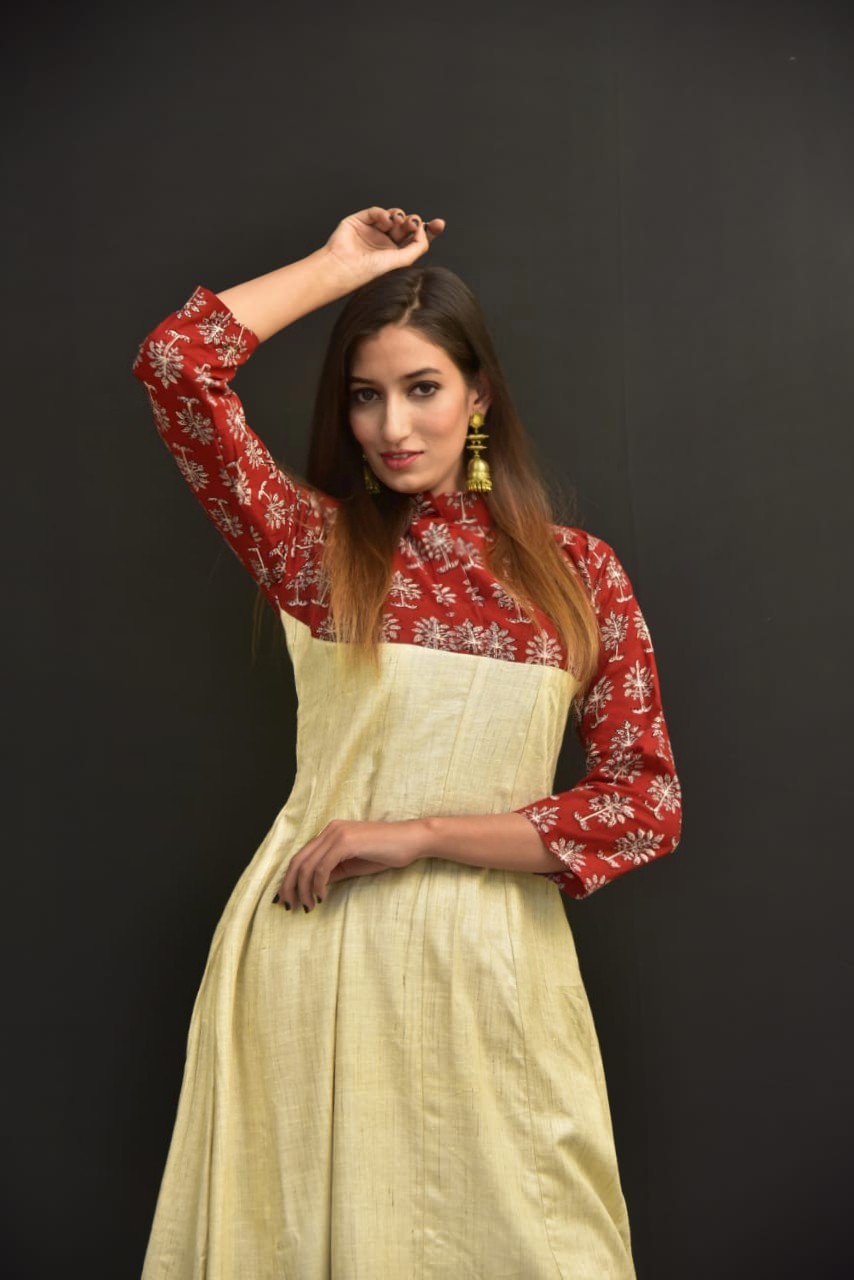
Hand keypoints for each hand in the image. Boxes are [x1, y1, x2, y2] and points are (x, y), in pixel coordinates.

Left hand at [274, 818, 424, 911]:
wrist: (410, 840)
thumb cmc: (386, 853)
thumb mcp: (352, 865)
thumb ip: (332, 872)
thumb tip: (312, 887)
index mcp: (330, 832)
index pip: (301, 856)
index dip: (290, 878)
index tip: (287, 898)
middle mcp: (330, 830)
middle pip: (298, 860)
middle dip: (290, 886)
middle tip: (288, 906)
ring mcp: (337, 834)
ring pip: (308, 865)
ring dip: (304, 889)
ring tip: (307, 906)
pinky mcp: (346, 842)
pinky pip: (322, 867)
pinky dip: (318, 885)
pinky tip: (321, 897)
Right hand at [324, 205, 444, 288]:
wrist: (344, 268)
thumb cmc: (370, 272)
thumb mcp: (402, 262)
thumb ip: (418, 246)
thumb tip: (426, 230)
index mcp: (396, 256)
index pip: (416, 240)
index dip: (429, 231)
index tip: (440, 224)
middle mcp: (385, 244)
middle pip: (407, 226)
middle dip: (414, 222)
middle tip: (413, 224)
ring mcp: (373, 232)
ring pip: (393, 217)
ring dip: (400, 216)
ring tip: (400, 222)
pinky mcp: (360, 222)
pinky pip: (376, 212)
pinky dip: (383, 213)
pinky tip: (386, 220)